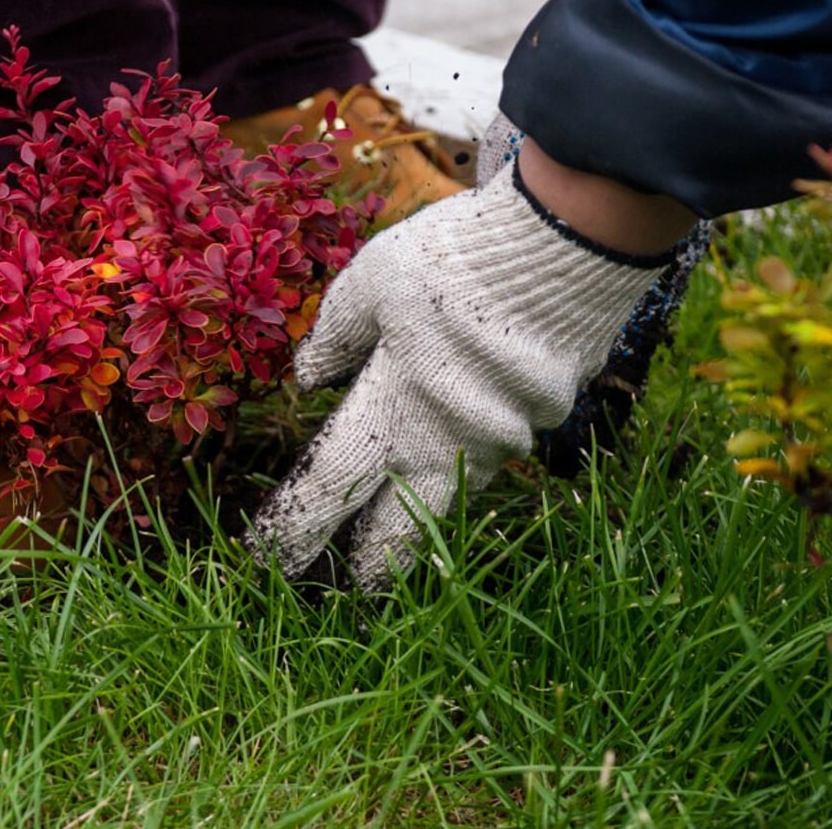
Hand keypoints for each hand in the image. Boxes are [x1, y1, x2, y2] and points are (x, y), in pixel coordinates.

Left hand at [248, 158, 672, 586]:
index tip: (271, 558)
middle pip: (402, 528)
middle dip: (372, 562)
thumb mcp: (370, 283)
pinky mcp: (538, 422)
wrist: (561, 250)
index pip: (333, 487)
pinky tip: (449, 453)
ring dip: (421, 517)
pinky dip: (462, 466)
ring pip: (451, 498)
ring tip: (395, 531)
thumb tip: (307, 378)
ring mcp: (498, 439)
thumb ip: (336, 335)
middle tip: (350, 582)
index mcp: (390, 408)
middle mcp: (444, 441)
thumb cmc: (451, 261)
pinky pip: (490, 458)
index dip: (299, 527)